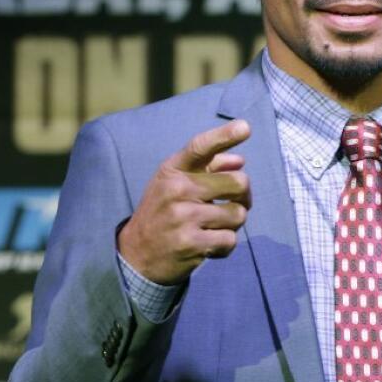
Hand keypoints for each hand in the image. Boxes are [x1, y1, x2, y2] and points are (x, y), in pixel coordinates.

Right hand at [117, 120, 251, 284]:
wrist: (136, 254)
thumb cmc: (164, 211)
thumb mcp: (176, 183)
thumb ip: (209, 168)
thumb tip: (239, 161)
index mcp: (173, 170)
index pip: (200, 147)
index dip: (225, 136)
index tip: (245, 127)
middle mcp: (176, 189)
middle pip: (238, 183)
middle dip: (244, 196)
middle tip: (235, 204)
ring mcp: (182, 217)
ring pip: (238, 215)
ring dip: (233, 224)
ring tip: (214, 227)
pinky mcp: (190, 243)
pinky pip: (230, 240)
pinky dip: (225, 245)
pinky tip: (208, 245)